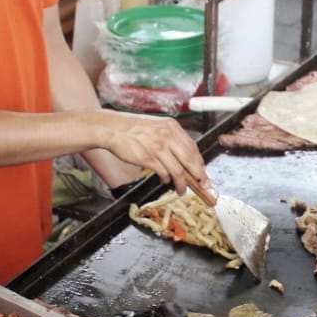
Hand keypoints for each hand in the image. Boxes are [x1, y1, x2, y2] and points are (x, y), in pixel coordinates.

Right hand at [99, 113, 213, 202]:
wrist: (114, 128)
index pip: (193, 148)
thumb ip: (172, 138)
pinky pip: (163, 173)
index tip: (203, 174)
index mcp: (172, 126)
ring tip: (182, 190)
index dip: (200, 164)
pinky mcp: (148, 158)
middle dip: (198, 176)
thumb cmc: (134, 128)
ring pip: (178, 170)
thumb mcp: (158, 126)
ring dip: (182, 184)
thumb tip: (186, 157)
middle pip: (190, 160)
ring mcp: (158, 147)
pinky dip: (166, 180)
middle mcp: (167, 135)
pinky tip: (165, 181)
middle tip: (202, 185)